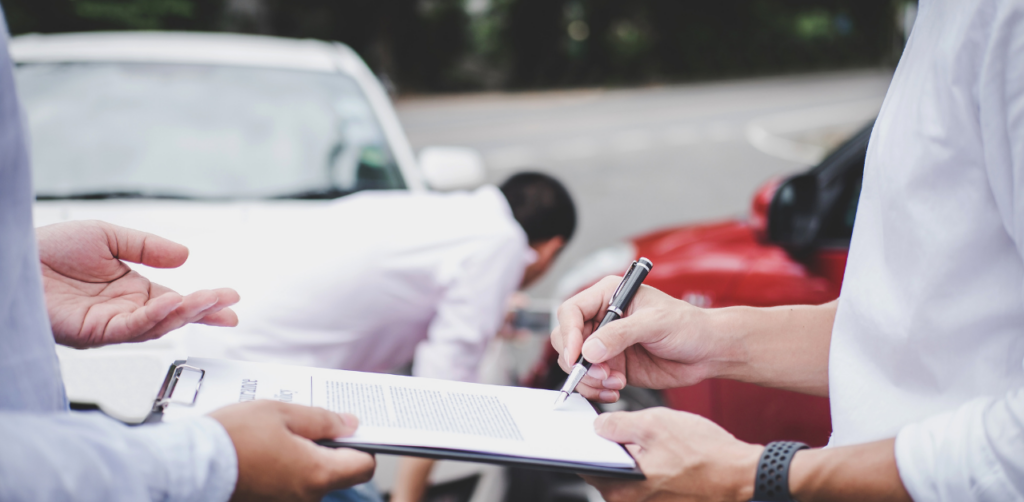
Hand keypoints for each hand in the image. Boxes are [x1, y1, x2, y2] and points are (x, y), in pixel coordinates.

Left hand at [37, 220, 239, 348]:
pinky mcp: (93, 333)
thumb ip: (147, 247)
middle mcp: (123, 312)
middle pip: (173, 318)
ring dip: (186, 314)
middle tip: (230, 307)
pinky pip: (130, 329)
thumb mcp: (108, 237)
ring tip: (210, 301)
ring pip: (157, 326)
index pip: (176, 301)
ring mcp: (109, 325)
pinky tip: (172, 305)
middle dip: (204, 312)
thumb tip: (185, 256)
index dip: (204, 301)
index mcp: (130, 291)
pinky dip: (154, 318)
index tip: (230, 299)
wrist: (12, 256)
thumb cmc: (48, 249)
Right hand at [211, 401, 376, 501]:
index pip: (365, 466)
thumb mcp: (283, 413)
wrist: (188, 466)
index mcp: (317, 474)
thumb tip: (350, 424)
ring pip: (311, 477)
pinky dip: (285, 468)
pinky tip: (267, 449)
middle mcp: (306, 497)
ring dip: (304, 456)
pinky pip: (289, 484)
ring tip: (279, 432)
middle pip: (337, 472)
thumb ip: (322, 419)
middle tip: (309, 422)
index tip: (353, 428)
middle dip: (329, 447)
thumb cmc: (233, 438)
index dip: (365, 444)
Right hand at [551, 276, 725, 401]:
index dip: (569, 334)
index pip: (571, 312)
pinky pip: (590, 380)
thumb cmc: (688, 326)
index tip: (578, 356)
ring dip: (589, 379)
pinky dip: (597, 389)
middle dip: (579, 362)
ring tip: (614, 384)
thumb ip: (621, 334)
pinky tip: (616, 390)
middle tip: (601, 375)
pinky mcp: (612, 366)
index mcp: (608, 296)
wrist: (708, 352)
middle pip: (568, 340)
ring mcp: (606, 344)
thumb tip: (590, 350)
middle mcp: (603, 319)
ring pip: (576, 364)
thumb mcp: (656, 323)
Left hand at [584, 407, 760, 501]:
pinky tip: (670, 456)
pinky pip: (646, 485)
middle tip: (637, 433)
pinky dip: (652, 469)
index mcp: (622, 489)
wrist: (742, 474)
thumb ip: (618, 424)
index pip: (586, 465)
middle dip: (615, 449)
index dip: (588, 443)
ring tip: (661, 445)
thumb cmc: (705, 453)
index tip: (597, 430)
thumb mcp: (655, 423)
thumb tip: (598, 427)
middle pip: (607, 471)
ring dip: (636, 459)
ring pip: (628, 476)